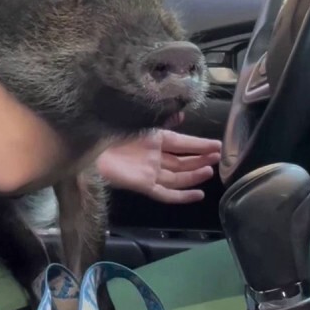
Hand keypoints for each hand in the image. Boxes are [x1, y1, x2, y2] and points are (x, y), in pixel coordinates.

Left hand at [95, 117, 221, 203]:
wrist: (91, 145)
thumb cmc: (114, 129)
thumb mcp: (141, 120)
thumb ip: (163, 120)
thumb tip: (181, 114)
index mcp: (154, 138)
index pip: (183, 142)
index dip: (200, 144)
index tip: (218, 145)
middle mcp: (154, 156)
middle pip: (182, 161)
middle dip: (200, 159)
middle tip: (218, 157)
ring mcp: (150, 171)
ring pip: (178, 176)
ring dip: (194, 174)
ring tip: (210, 170)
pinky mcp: (144, 185)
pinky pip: (166, 193)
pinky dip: (182, 195)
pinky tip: (198, 193)